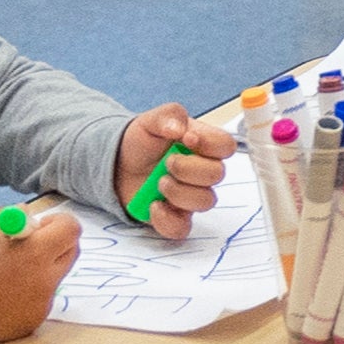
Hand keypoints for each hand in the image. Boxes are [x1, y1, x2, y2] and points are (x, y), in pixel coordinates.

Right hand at [0, 205, 79, 341]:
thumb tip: (34, 220)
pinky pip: (40, 301)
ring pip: (54, 279)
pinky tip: (3, 296)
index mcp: (37, 251)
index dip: (58, 224)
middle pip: (71, 253)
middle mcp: (46, 280)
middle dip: (56, 246)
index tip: (43, 227)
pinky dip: (28, 296)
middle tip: (36, 245)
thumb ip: (18, 218)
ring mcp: (41, 304)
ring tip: (8, 275)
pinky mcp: (33, 322)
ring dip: (41, 272)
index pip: (71, 230)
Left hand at [112, 104, 234, 223]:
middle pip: (217, 174)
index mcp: (203, 145)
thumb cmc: (141, 141)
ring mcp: (190, 196)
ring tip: (159, 182)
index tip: (187, 139)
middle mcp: (202, 172)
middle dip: (189, 168)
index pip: (226, 146)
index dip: (211, 145)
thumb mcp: (150, 120)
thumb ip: (169, 115)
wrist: (117, 164)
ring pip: (205, 201)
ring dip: (179, 191)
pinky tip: (153, 205)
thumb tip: (180, 128)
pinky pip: (182, 228)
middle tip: (167, 162)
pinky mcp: (175, 217)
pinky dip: (167, 219)